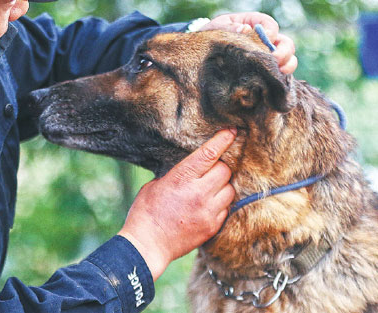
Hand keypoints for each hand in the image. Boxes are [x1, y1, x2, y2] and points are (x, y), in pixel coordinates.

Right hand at [118, 129, 235, 280]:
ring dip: (222, 186)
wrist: (147, 245)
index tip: (232, 131)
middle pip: (225, 171)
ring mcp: (208, 211)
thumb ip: (176, 175)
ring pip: (229, 190)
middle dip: (219, 167)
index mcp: (181, 178)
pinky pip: (226, 209)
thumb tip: (191, 170)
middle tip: (209, 171)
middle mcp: (198, 193)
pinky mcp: (212, 226)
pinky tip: (206, 206)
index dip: (222, 140)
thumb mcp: (155, 185)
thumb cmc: (145, 213)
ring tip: (208, 190)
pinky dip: (220, 204)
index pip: (209, 154)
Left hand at [202, 12, 297, 73]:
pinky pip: (280, 73)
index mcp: (255, 23)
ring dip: (287, 65)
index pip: (270, 25)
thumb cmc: (213, 35)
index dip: (270, 33)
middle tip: (274, 60)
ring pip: (288, 59)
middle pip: (285, 43)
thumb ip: (229, 27)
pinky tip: (274, 80)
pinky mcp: (266, 69)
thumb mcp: (217, 27)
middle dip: (283, 52)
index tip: (264, 41)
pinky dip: (281, 77)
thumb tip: (245, 29)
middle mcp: (266, 39)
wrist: (204, 51)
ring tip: (278, 72)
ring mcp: (268, 55)